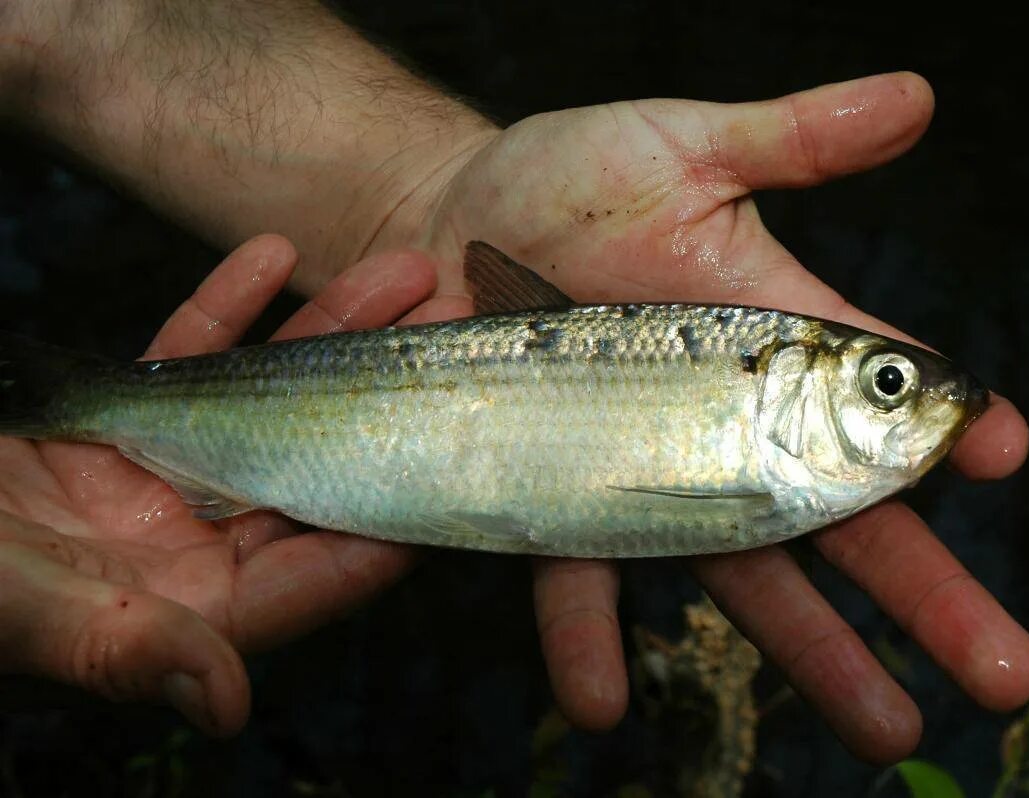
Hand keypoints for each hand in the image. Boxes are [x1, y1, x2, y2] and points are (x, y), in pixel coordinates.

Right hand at [0, 234, 438, 733]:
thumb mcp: (25, 609)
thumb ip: (124, 650)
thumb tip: (227, 705)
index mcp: (187, 608)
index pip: (309, 574)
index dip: (381, 530)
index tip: (446, 477)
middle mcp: (192, 544)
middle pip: (313, 465)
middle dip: (385, 393)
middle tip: (453, 326)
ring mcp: (161, 477)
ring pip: (266, 397)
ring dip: (327, 330)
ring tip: (400, 268)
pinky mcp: (118, 423)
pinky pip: (184, 358)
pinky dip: (223, 307)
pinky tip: (269, 251)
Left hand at [369, 72, 1028, 762]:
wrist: (436, 224)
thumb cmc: (564, 179)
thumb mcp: (682, 145)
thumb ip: (792, 140)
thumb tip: (917, 97)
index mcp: (767, 343)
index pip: (878, 390)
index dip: (943, 424)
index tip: (1001, 452)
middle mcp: (720, 426)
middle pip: (842, 520)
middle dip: (926, 593)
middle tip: (1001, 671)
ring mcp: (641, 475)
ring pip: (741, 577)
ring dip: (809, 656)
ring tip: (880, 728)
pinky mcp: (552, 499)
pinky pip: (578, 578)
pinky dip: (590, 639)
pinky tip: (605, 701)